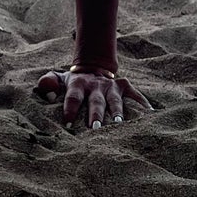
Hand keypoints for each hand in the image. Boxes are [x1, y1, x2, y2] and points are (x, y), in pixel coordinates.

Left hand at [35, 67, 151, 130]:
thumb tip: (46, 90)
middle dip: (95, 115)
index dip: (70, 109)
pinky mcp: (124, 86)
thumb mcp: (58, 78)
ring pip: (115, 100)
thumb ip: (48, 82)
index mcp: (78, 83)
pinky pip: (135, 95)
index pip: (73, 97)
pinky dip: (142, 103)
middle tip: (95, 129)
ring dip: (117, 111)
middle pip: (95, 101)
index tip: (69, 124)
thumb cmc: (72, 82)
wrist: (92, 67)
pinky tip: (149, 113)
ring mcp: (112, 85)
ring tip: (119, 123)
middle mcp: (96, 84)